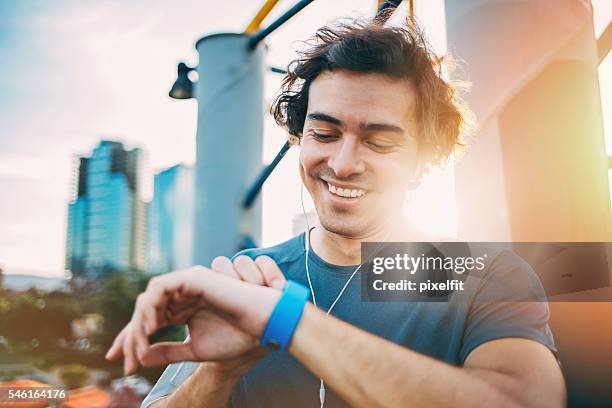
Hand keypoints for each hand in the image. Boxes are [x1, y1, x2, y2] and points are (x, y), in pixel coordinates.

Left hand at [105, 256, 284, 374]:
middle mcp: (182, 295)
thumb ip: (168, 351)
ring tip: (140, 346)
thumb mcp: (194, 350)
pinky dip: (150, 307)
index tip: (120, 362)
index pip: (150, 320)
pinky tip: (150, 329)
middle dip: (130, 336)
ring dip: (139, 323)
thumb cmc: (237, 336)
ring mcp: (187, 285)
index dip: (131, 339)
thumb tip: (140, 358)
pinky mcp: (192, 278)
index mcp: (184, 309)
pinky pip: (159, 287)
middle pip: (144, 310)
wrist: (263, 327)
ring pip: (148, 299)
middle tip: (126, 361)